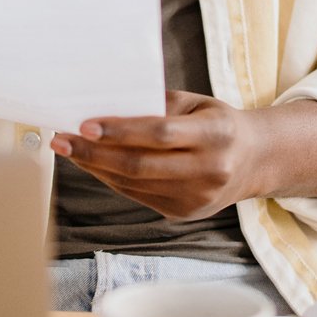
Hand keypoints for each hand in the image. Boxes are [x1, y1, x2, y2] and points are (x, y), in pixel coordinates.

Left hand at [52, 90, 264, 221]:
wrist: (254, 161)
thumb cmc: (218, 123)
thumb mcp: (197, 104)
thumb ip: (158, 105)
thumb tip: (107, 109)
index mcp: (217, 135)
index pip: (160, 134)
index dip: (121, 131)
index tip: (85, 124)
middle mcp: (210, 170)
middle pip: (140, 165)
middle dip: (94, 153)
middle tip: (61, 139)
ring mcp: (197, 198)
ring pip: (134, 184)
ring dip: (95, 167)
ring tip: (70, 149)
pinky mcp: (183, 213)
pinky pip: (137, 195)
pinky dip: (111, 179)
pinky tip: (93, 164)